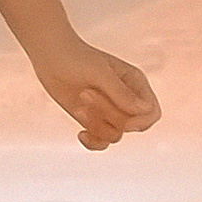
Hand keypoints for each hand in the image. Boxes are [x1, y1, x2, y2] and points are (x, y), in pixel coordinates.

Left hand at [32, 37, 159, 150]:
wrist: (50, 58)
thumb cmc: (77, 58)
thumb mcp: (100, 73)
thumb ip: (121, 92)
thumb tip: (144, 110)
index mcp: (135, 84)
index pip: (151, 113)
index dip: (140, 121)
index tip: (124, 122)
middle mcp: (126, 100)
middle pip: (130, 125)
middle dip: (107, 114)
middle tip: (86, 93)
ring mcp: (108, 112)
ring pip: (114, 134)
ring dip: (95, 124)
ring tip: (79, 103)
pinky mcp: (92, 120)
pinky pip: (101, 142)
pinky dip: (92, 142)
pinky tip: (81, 133)